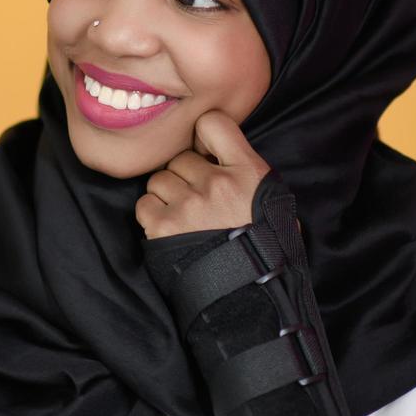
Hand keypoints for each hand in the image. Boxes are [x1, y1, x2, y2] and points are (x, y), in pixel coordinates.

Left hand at [135, 110, 271, 239]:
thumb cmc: (264, 244)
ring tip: (186, 216)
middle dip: (185, 175)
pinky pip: (144, 204)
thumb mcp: (271, 198)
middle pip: (179, 157)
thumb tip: (214, 148)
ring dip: (167, 195)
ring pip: (159, 179)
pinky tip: (172, 228)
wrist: (252, 293)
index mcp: (249, 171)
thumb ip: (244, 169)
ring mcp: (189, 203)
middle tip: (198, 199)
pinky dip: (153, 214)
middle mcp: (217, 182)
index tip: (204, 151)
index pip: (213, 122)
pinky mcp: (164, 225)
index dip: (202, 133)